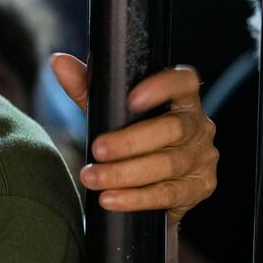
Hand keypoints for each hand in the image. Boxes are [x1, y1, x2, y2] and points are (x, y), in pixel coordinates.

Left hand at [51, 53, 217, 224]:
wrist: (152, 189)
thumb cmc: (132, 140)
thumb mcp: (110, 113)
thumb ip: (87, 88)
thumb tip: (59, 62)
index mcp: (181, 100)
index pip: (183, 82)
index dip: (162, 87)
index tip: (131, 99)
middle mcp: (198, 126)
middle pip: (172, 129)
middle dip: (130, 142)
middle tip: (97, 150)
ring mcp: (203, 158)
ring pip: (167, 165)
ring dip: (125, 174)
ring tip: (93, 178)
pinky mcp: (199, 188)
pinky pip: (167, 194)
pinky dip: (136, 198)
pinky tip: (110, 199)